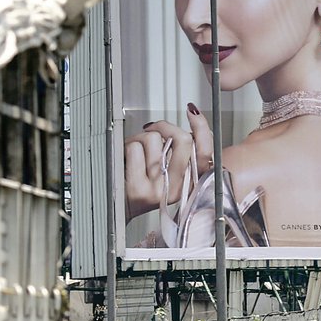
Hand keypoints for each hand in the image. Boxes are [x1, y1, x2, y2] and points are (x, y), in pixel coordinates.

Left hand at [123, 104, 214, 219]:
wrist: (114, 209)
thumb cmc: (138, 184)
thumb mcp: (167, 171)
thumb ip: (179, 153)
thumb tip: (186, 129)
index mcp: (189, 183)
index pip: (206, 152)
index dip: (202, 128)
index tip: (192, 111)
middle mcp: (178, 189)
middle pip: (183, 140)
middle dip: (165, 126)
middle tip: (153, 129)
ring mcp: (159, 190)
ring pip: (154, 140)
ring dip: (139, 139)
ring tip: (135, 155)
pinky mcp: (139, 189)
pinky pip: (135, 148)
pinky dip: (126, 148)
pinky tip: (126, 162)